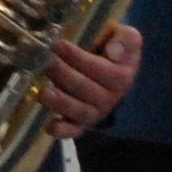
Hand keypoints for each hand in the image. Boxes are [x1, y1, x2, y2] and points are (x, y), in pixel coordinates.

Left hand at [38, 23, 141, 138]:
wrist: (116, 73)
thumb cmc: (116, 52)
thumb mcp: (127, 39)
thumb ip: (126, 40)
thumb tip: (113, 52)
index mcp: (121, 76)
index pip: (97, 68)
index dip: (77, 57)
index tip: (58, 44)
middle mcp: (109, 98)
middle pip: (84, 89)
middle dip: (63, 75)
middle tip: (45, 62)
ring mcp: (95, 112)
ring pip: (78, 111)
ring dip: (60, 103)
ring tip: (43, 93)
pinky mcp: (82, 123)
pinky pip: (75, 130)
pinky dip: (64, 131)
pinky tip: (50, 127)